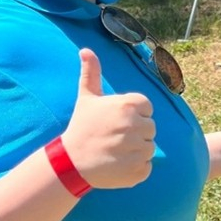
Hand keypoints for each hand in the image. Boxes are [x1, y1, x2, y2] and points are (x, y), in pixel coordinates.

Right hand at [61, 48, 155, 188]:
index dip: (132, 115)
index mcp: (129, 104)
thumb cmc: (82, 126)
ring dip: (135, 151)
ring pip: (149, 147)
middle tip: (113, 137)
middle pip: (150, 128)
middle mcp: (136, 125)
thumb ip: (91, 72)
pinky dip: (135, 168)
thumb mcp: (87, 98)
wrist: (71, 162)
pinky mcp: (138, 170)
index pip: (147, 108)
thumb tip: (85, 50)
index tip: (116, 121)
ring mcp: (138, 149)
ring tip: (115, 151)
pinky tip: (117, 165)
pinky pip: (147, 166)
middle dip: (135, 133)